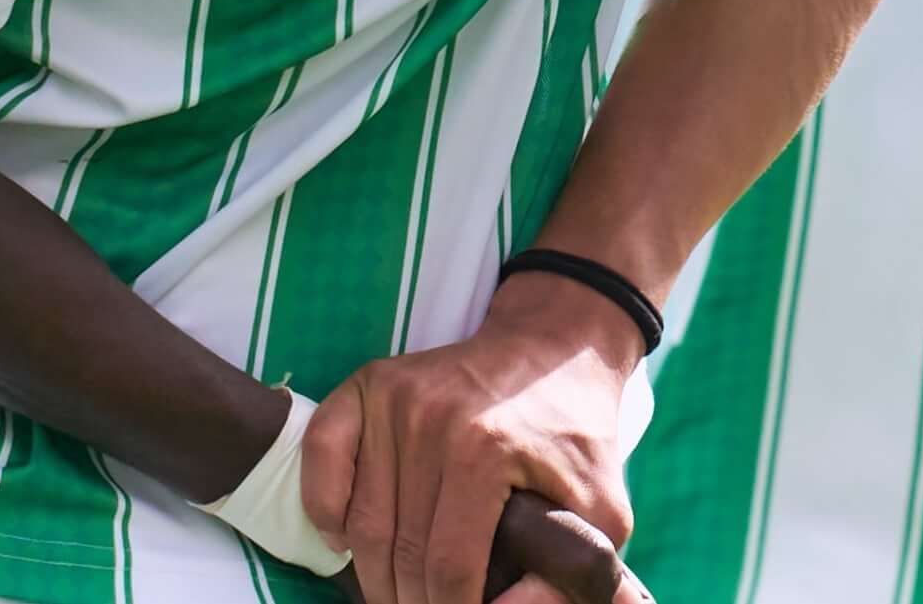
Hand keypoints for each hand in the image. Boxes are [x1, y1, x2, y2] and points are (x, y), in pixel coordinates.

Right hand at [300, 274, 641, 603]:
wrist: (554, 344)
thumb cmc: (577, 431)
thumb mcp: (601, 506)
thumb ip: (568, 574)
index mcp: (486, 451)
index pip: (449, 568)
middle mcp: (432, 421)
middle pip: (401, 552)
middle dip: (414, 601)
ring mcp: (396, 399)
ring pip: (361, 522)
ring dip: (375, 573)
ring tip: (402, 589)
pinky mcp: (372, 384)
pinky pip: (321, 460)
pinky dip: (324, 510)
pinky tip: (347, 539)